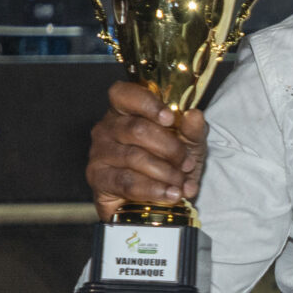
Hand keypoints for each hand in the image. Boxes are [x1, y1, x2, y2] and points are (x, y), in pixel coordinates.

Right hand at [87, 81, 205, 219]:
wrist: (154, 199)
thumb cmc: (168, 162)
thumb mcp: (188, 144)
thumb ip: (192, 129)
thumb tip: (194, 115)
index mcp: (125, 110)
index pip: (123, 94)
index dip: (147, 103)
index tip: (170, 119)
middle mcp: (107, 128)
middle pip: (137, 129)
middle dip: (170, 149)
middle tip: (187, 164)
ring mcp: (99, 152)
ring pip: (134, 157)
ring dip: (165, 172)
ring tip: (181, 183)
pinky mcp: (98, 178)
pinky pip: (127, 182)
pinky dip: (154, 189)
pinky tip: (169, 194)